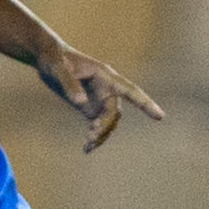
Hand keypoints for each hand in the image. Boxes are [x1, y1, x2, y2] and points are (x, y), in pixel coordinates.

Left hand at [36, 43, 163, 152]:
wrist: (47, 59)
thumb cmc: (55, 59)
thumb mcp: (58, 69)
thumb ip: (70, 85)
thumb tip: (82, 103)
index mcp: (106, 76)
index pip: (131, 91)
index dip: (146, 103)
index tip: (160, 117)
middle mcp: (107, 89)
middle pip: (114, 112)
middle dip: (105, 126)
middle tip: (90, 137)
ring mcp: (100, 99)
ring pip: (108, 122)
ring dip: (101, 135)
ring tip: (87, 146)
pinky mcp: (90, 108)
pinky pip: (98, 125)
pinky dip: (94, 137)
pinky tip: (87, 149)